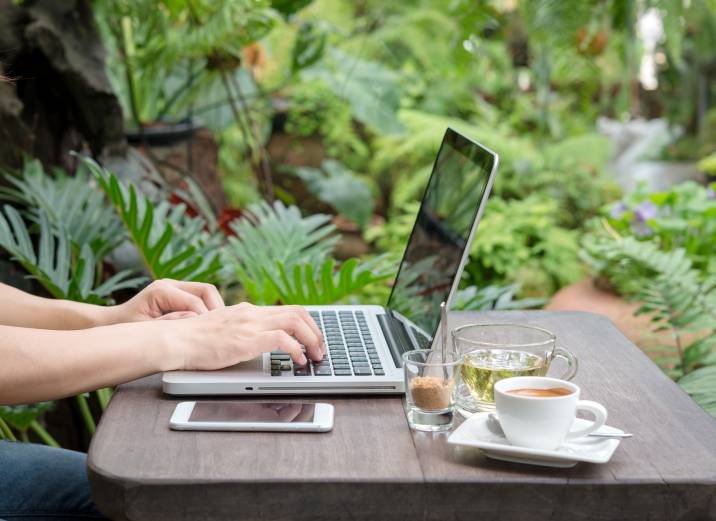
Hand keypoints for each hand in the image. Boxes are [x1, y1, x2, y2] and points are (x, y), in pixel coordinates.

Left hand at [110, 279, 224, 323]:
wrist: (114, 323)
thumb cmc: (126, 329)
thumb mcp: (146, 330)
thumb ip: (170, 324)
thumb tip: (194, 320)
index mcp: (161, 291)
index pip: (195, 301)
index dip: (206, 318)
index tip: (212, 336)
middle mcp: (170, 284)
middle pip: (206, 290)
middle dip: (217, 309)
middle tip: (221, 330)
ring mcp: (176, 286)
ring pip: (207, 292)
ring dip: (215, 309)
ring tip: (217, 328)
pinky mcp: (180, 293)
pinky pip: (202, 297)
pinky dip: (209, 310)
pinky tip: (209, 326)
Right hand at [170, 303, 324, 369]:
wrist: (174, 340)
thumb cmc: (191, 341)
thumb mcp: (221, 330)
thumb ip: (239, 332)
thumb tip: (256, 343)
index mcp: (246, 310)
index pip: (287, 309)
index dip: (306, 323)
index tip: (312, 338)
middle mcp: (251, 313)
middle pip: (298, 312)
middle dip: (316, 331)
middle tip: (320, 349)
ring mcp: (250, 324)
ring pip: (296, 322)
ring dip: (312, 340)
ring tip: (315, 356)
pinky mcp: (247, 340)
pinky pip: (283, 340)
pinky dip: (296, 350)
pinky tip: (298, 362)